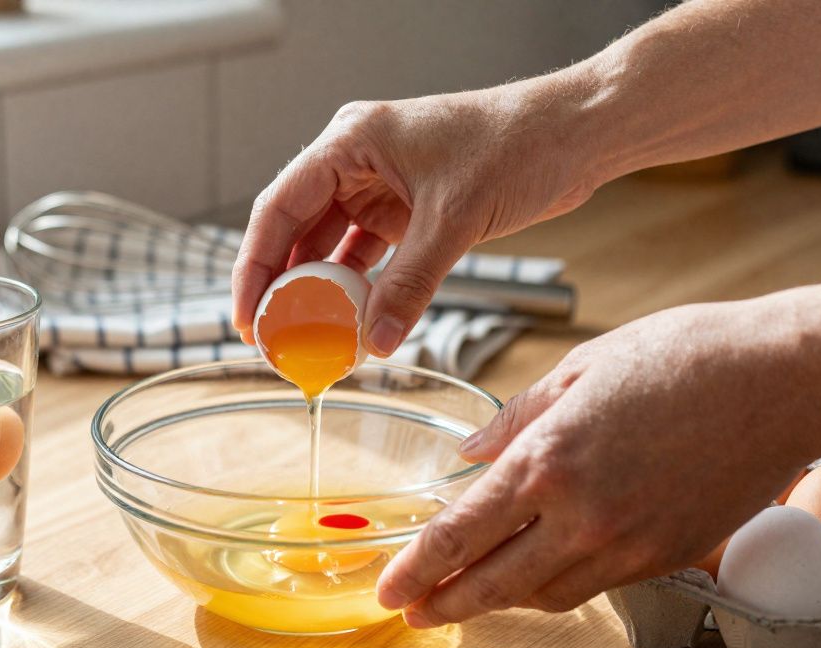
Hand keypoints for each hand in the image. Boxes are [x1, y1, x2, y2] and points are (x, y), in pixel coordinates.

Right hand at [230, 76, 600, 355]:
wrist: (575, 134)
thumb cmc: (518, 143)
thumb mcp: (455, 218)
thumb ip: (411, 282)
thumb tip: (375, 340)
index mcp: (350, 140)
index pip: (279, 208)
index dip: (254, 266)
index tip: (246, 317)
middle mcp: (356, 159)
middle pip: (297, 229)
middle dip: (282, 286)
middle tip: (272, 340)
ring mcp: (380, 184)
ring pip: (330, 246)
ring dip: (321, 292)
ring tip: (308, 340)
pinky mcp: (407, 207)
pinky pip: (367, 254)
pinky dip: (359, 288)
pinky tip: (352, 322)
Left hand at [375, 299, 820, 624]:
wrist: (779, 381)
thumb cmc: (681, 357)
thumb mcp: (579, 369)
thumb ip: (515, 419)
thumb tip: (469, 452)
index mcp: (547, 461)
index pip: (461, 534)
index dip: (417, 569)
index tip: (389, 588)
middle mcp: (581, 515)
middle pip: (493, 583)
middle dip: (444, 603)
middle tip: (414, 612)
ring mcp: (626, 544)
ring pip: (543, 594)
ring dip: (498, 600)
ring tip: (467, 595)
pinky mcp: (664, 558)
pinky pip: (593, 587)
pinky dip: (553, 587)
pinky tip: (536, 574)